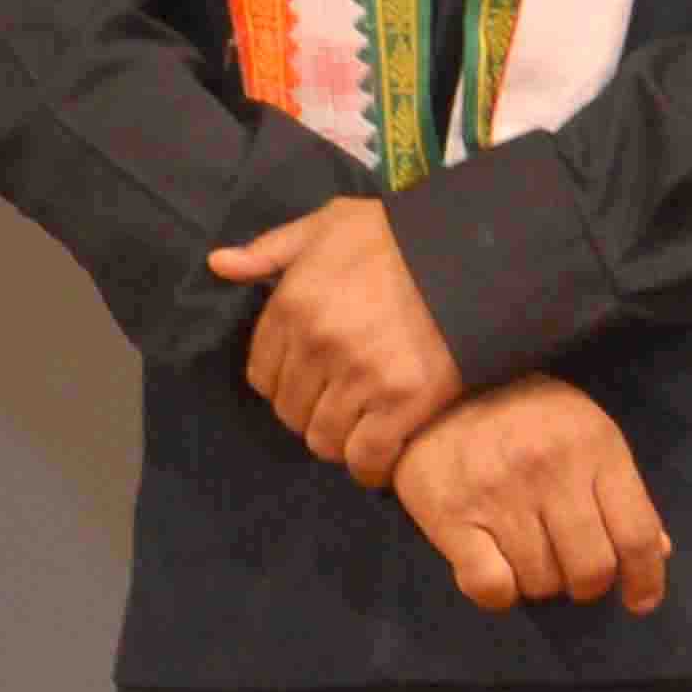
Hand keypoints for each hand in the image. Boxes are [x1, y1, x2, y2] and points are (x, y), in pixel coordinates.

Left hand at [206, 192, 468, 479]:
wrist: (472, 254)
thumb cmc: (397, 236)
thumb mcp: (328, 224)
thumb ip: (270, 248)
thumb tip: (219, 264)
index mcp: (293, 305)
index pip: (261, 375)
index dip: (283, 380)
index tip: (306, 378)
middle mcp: (318, 345)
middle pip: (290, 412)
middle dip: (309, 411)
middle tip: (337, 403)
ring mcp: (359, 377)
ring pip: (324, 439)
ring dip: (338, 439)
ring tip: (358, 426)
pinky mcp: (402, 403)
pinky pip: (367, 457)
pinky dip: (370, 467)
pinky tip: (378, 459)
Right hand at [390, 379, 671, 614]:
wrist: (440, 387)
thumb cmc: (526, 413)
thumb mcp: (587, 434)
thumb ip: (621, 492)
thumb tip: (657, 552)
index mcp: (594, 446)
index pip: (635, 533)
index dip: (645, 579)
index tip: (640, 600)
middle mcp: (550, 470)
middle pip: (591, 568)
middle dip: (587, 585)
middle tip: (573, 574)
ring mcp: (499, 493)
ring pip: (541, 582)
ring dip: (540, 584)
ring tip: (527, 556)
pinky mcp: (452, 515)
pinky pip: (490, 586)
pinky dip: (500, 594)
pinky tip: (497, 571)